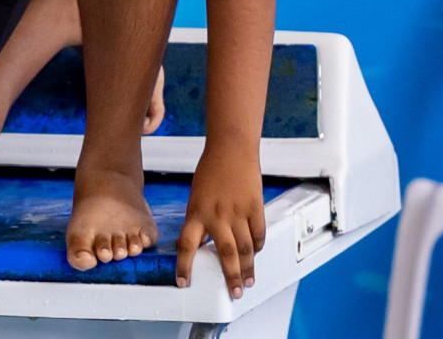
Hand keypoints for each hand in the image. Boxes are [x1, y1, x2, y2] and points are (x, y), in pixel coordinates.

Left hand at [176, 145, 265, 297]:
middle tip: (235, 293)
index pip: (186, 245)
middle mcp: (217, 214)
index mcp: (197, 211)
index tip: (183, 283)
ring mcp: (238, 211)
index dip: (184, 266)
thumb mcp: (196, 196)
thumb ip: (198, 221)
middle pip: (225, 253)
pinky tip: (256, 255)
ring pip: (245, 248)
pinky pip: (258, 233)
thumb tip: (200, 245)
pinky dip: (258, 247)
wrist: (231, 149)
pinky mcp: (255, 206)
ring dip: (248, 268)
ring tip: (249, 282)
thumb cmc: (210, 171)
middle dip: (230, 277)